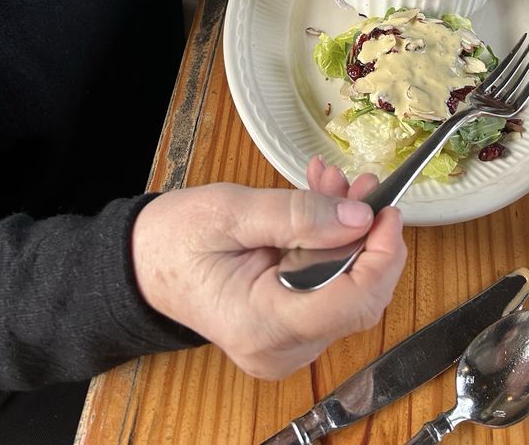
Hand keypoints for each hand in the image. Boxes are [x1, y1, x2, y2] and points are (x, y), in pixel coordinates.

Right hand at [131, 156, 406, 378]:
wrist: (142, 264)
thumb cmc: (175, 239)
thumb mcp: (232, 212)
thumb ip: (298, 214)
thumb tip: (360, 218)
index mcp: (262, 324)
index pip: (350, 303)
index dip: (380, 257)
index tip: (386, 211)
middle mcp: (281, 347)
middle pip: (358, 299)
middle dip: (368, 238)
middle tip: (364, 185)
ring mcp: (286, 343)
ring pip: (348, 288)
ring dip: (349, 233)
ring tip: (336, 182)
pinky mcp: (289, 327)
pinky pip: (329, 285)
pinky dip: (331, 242)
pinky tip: (322, 200)